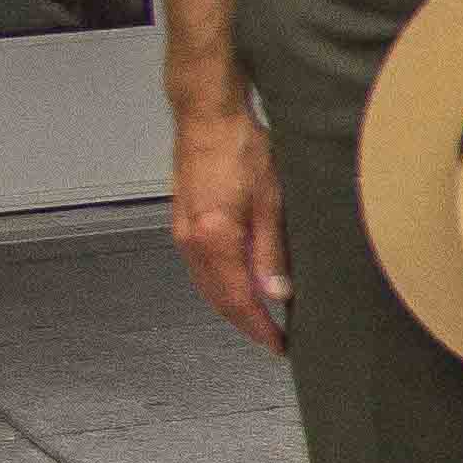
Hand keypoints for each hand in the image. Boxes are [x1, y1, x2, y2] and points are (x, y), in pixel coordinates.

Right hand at [167, 105, 287, 353]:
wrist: (207, 117)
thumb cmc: (241, 148)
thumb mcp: (273, 201)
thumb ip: (272, 252)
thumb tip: (278, 294)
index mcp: (214, 239)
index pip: (238, 301)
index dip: (260, 328)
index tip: (279, 344)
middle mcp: (191, 241)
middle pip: (218, 299)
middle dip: (246, 324)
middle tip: (274, 338)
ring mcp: (183, 232)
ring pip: (207, 285)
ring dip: (232, 306)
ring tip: (261, 319)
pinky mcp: (183, 222)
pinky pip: (201, 267)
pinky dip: (220, 284)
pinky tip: (239, 285)